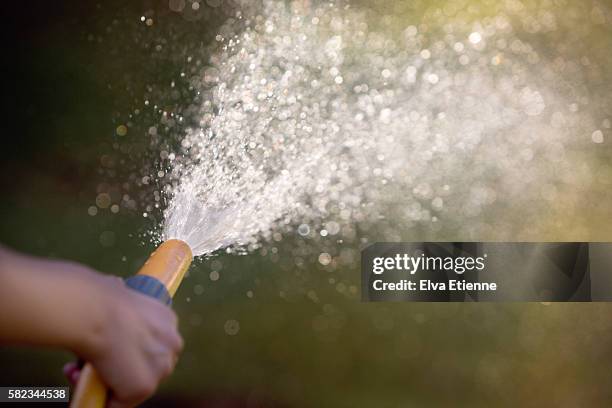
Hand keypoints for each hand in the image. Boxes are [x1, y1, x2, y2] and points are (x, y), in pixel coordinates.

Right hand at [78, 275, 182, 407]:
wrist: (95, 310)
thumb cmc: (97, 297)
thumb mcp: (117, 291)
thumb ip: (122, 306)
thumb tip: (113, 288)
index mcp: (167, 318)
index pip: (151, 345)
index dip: (125, 353)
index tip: (105, 349)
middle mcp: (172, 343)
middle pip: (146, 368)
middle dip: (117, 370)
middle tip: (88, 364)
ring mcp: (161, 367)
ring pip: (133, 387)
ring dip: (106, 384)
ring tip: (79, 371)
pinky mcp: (144, 387)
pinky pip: (119, 403)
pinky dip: (100, 399)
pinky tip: (83, 382)